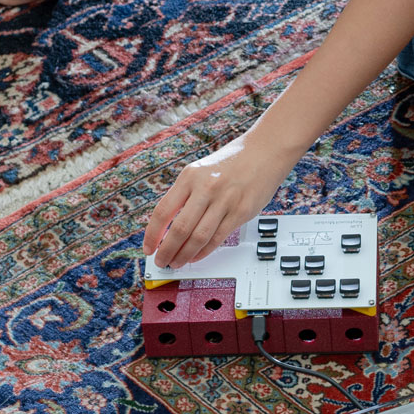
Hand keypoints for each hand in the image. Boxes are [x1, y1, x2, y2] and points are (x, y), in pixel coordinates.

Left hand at [146, 133, 294, 269]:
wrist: (265, 151)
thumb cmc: (233, 161)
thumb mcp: (201, 171)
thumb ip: (185, 195)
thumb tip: (168, 226)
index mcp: (190, 176)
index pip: (163, 210)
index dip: (152, 234)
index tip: (148, 247)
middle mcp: (206, 188)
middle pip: (179, 228)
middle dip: (167, 250)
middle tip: (161, 260)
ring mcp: (225, 200)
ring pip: (198, 237)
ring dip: (184, 255)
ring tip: (177, 262)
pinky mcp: (241, 211)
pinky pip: (218, 237)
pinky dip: (204, 251)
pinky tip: (197, 255)